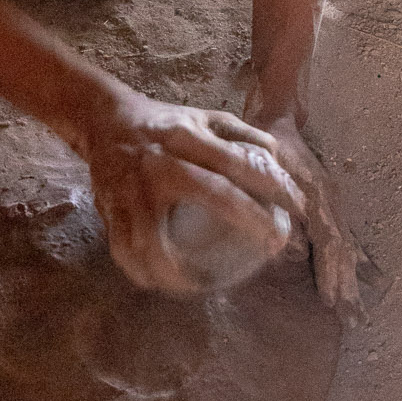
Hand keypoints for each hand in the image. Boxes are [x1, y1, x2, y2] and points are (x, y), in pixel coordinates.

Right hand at [80, 89, 307, 297]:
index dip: (272, 184)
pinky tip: (161, 283)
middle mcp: (161, 163)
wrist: (104, 119)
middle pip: (213, 194)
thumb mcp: (203, 117)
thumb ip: (241, 135)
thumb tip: (276, 159)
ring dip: (182, 270)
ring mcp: (133, 190)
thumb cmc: (164, 124)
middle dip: (251, 220)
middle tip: (275, 244)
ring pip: (157, 241)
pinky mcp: (112, 210)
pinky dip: (144, 273)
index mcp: (186, 136)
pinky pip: (126, 252)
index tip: (297, 207)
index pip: (236, 160)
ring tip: (203, 282)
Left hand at [260, 116, 364, 319]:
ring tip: (358, 310)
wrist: (280, 119)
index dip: (330, 273)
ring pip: (347, 247)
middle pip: (343, 251)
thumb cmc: (268, 146)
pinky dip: (357, 259)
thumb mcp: (267, 172)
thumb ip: (280, 206)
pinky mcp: (331, 204)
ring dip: (353, 279)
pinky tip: (369, 278)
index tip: (331, 301)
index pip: (328, 243)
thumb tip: (293, 249)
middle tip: (352, 319)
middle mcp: (332, 203)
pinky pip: (346, 236)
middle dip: (347, 286)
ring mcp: (334, 204)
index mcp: (319, 197)